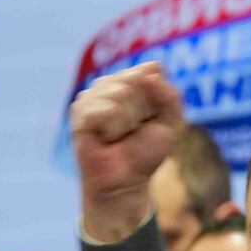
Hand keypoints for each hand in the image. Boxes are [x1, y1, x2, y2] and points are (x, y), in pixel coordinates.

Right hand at [71, 61, 184, 241]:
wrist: (126, 181)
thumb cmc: (147, 152)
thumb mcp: (172, 124)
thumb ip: (170, 96)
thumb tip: (152, 69)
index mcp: (133, 82)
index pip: (151, 71)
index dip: (157, 99)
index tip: (152, 118)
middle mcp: (111, 85)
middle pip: (135, 80)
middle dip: (143, 111)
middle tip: (134, 129)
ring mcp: (93, 96)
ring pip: (119, 93)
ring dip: (128, 121)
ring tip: (120, 135)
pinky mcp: (79, 112)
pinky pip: (103, 109)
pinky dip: (112, 127)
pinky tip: (107, 138)